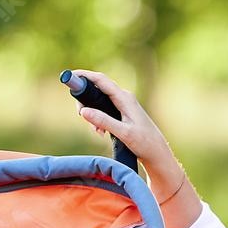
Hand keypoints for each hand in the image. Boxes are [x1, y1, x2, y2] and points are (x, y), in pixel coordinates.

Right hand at [65, 68, 189, 205]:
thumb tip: (84, 111)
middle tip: (80, 115)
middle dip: (85, 99)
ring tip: (95, 130)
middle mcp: (124, 97)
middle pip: (97, 88)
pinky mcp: (122, 112)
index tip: (70, 75)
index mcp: (125, 98)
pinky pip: (104, 108)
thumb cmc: (144, 143)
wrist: (157, 152)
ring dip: (91, 111)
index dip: (85, 75)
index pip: (101, 80)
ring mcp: (123, 104)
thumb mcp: (123, 133)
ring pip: (99, 99)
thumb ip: (104, 121)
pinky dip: (98, 117)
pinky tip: (100, 131)